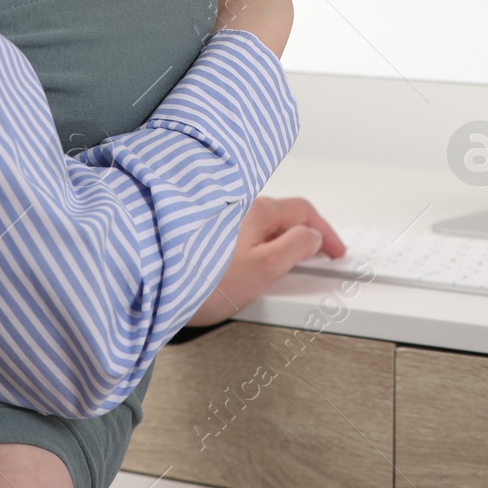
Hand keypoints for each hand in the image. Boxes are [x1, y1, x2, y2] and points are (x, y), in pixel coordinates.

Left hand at [186, 195, 345, 327]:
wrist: (151, 280)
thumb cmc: (201, 280)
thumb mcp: (262, 269)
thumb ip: (293, 249)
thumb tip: (312, 237)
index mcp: (257, 211)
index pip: (303, 212)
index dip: (325, 231)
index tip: (336, 250)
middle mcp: (238, 207)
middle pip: (282, 215)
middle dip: (304, 233)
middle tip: (318, 254)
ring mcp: (219, 218)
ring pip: (261, 224)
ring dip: (280, 239)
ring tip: (287, 263)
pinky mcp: (203, 234)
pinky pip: (243, 232)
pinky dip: (259, 243)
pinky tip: (252, 262)